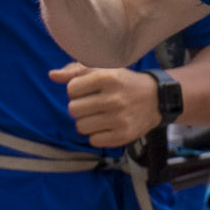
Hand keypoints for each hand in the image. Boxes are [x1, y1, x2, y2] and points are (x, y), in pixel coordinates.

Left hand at [50, 64, 164, 151]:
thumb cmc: (124, 82)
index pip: (71, 89)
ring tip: (100, 116)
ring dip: (87, 122)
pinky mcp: (123, 135)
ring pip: (81, 127)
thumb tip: (52, 76)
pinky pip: (93, 141)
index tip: (89, 90)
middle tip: (94, 105)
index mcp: (107, 77)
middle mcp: (113, 98)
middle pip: (73, 110)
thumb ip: (76, 70)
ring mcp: (119, 118)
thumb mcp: (104, 69)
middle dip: (80, 107)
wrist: (157, 99)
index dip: (77, 90)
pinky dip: (98, 135)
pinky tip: (107, 126)